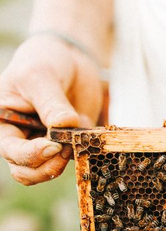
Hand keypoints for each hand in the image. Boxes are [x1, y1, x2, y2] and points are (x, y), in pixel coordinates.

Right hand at [0, 34, 103, 184]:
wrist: (69, 58)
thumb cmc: (43, 62)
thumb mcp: (41, 77)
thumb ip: (51, 104)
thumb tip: (66, 126)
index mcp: (5, 124)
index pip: (11, 151)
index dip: (31, 155)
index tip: (53, 145)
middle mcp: (23, 139)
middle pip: (27, 172)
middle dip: (46, 167)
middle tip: (66, 150)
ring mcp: (47, 144)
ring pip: (50, 170)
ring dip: (66, 163)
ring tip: (79, 140)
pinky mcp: (70, 144)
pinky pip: (76, 158)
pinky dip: (84, 153)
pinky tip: (92, 137)